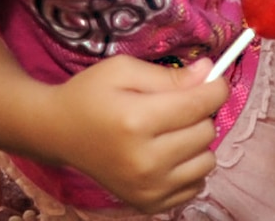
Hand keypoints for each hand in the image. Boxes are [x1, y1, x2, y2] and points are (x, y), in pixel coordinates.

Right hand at [50, 56, 226, 212]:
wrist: (58, 133)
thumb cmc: (90, 95)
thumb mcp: (124, 70)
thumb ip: (170, 75)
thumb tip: (209, 72)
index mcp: (137, 121)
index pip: (201, 104)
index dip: (215, 87)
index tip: (211, 79)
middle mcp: (143, 161)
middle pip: (206, 132)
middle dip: (200, 113)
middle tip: (177, 106)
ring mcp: (145, 187)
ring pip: (207, 161)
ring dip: (197, 143)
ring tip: (172, 132)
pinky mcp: (147, 204)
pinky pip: (196, 186)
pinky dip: (189, 168)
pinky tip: (169, 155)